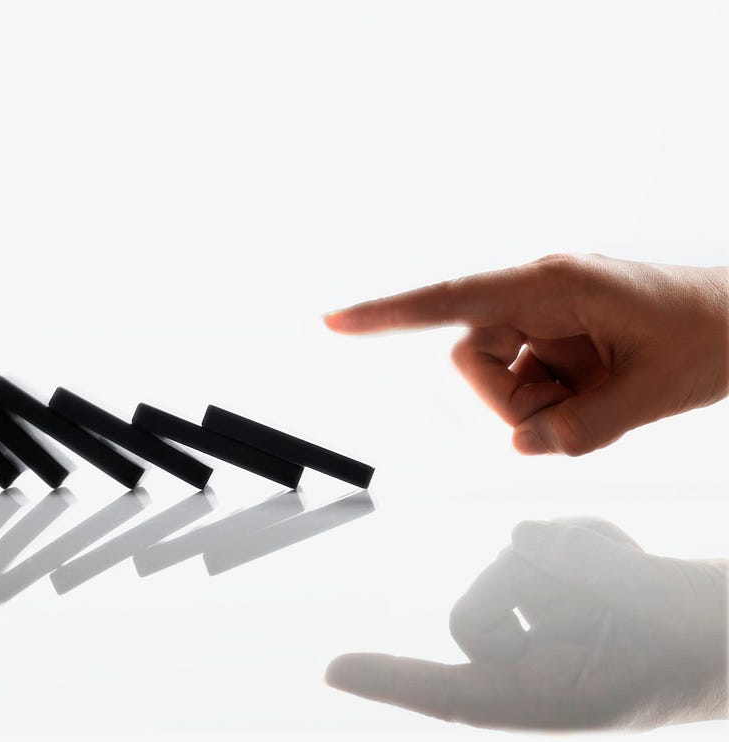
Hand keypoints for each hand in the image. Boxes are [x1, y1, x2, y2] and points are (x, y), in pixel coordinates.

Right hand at [323, 254, 728, 454]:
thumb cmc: (713, 331)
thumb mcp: (652, 392)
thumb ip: (580, 428)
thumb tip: (522, 444)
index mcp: (555, 285)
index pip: (454, 300)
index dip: (388, 313)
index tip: (335, 322)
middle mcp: (539, 294)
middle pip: (472, 358)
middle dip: (510, 401)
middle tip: (574, 416)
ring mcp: (547, 317)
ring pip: (497, 378)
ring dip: (538, 405)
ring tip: (603, 398)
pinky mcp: (557, 338)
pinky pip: (526, 384)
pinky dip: (556, 406)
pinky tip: (602, 393)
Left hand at [325, 519, 728, 730]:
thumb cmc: (697, 643)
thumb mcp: (642, 613)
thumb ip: (575, 575)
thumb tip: (521, 535)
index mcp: (537, 697)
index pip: (451, 688)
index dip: (391, 680)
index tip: (333, 671)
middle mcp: (530, 659)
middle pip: (491, 588)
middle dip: (547, 577)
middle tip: (618, 599)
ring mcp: (542, 619)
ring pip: (526, 553)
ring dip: (585, 557)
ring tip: (638, 588)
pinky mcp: (559, 582)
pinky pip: (554, 538)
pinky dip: (597, 542)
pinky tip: (632, 564)